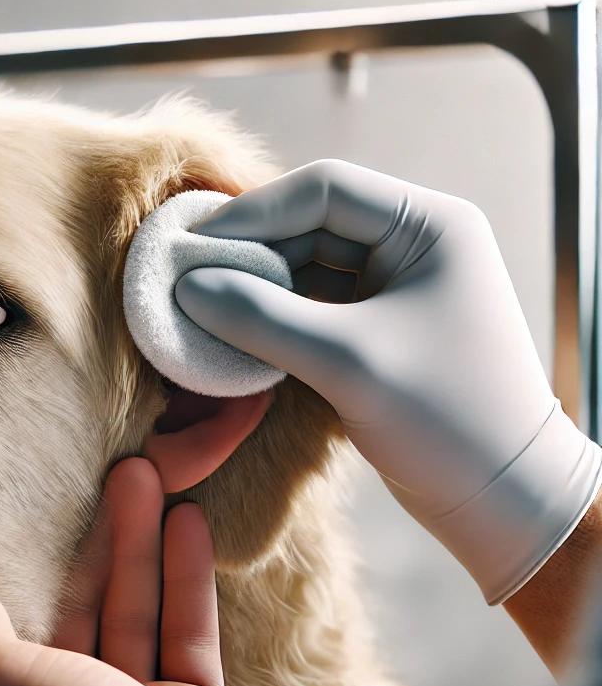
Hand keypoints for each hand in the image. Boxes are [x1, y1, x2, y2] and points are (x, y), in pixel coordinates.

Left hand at [0, 457, 315, 685]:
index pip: (26, 624)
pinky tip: (189, 521)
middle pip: (89, 608)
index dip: (38, 565)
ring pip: (139, 610)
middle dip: (102, 540)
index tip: (46, 507)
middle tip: (117, 468)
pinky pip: (185, 630)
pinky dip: (186, 579)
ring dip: (145, 544)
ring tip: (152, 475)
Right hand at [175, 159, 601, 604]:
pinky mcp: (379, 335)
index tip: (194, 247)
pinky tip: (234, 336)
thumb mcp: (345, 361)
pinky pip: (313, 311)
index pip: (324, 191)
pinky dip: (274, 321)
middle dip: (249, 254)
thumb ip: (261, 318)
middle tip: (188, 280)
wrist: (499, 494)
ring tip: (202, 308)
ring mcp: (396, 292)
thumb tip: (187, 287)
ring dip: (258, 289)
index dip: (252, 214)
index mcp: (428, 226)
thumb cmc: (443, 418)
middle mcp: (414, 247)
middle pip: (311, 227)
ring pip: (308, 271)